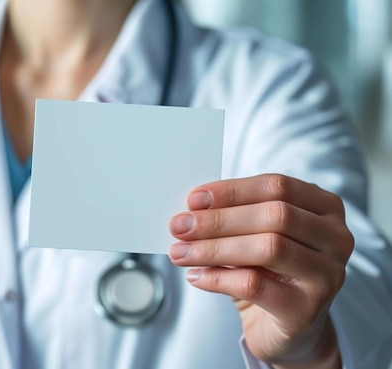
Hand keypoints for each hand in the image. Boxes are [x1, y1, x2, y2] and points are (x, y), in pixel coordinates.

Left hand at [168, 174, 353, 368]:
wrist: (287, 327)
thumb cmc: (268, 271)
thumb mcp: (254, 235)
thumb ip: (234, 217)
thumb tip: (191, 210)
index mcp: (324, 207)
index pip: (277, 187)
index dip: (232, 191)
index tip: (193, 199)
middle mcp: (336, 238)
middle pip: (274, 216)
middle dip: (219, 220)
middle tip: (179, 226)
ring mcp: (327, 275)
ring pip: (268, 248)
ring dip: (214, 248)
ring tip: (180, 252)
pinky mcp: (308, 309)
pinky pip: (256, 285)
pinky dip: (218, 278)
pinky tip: (196, 276)